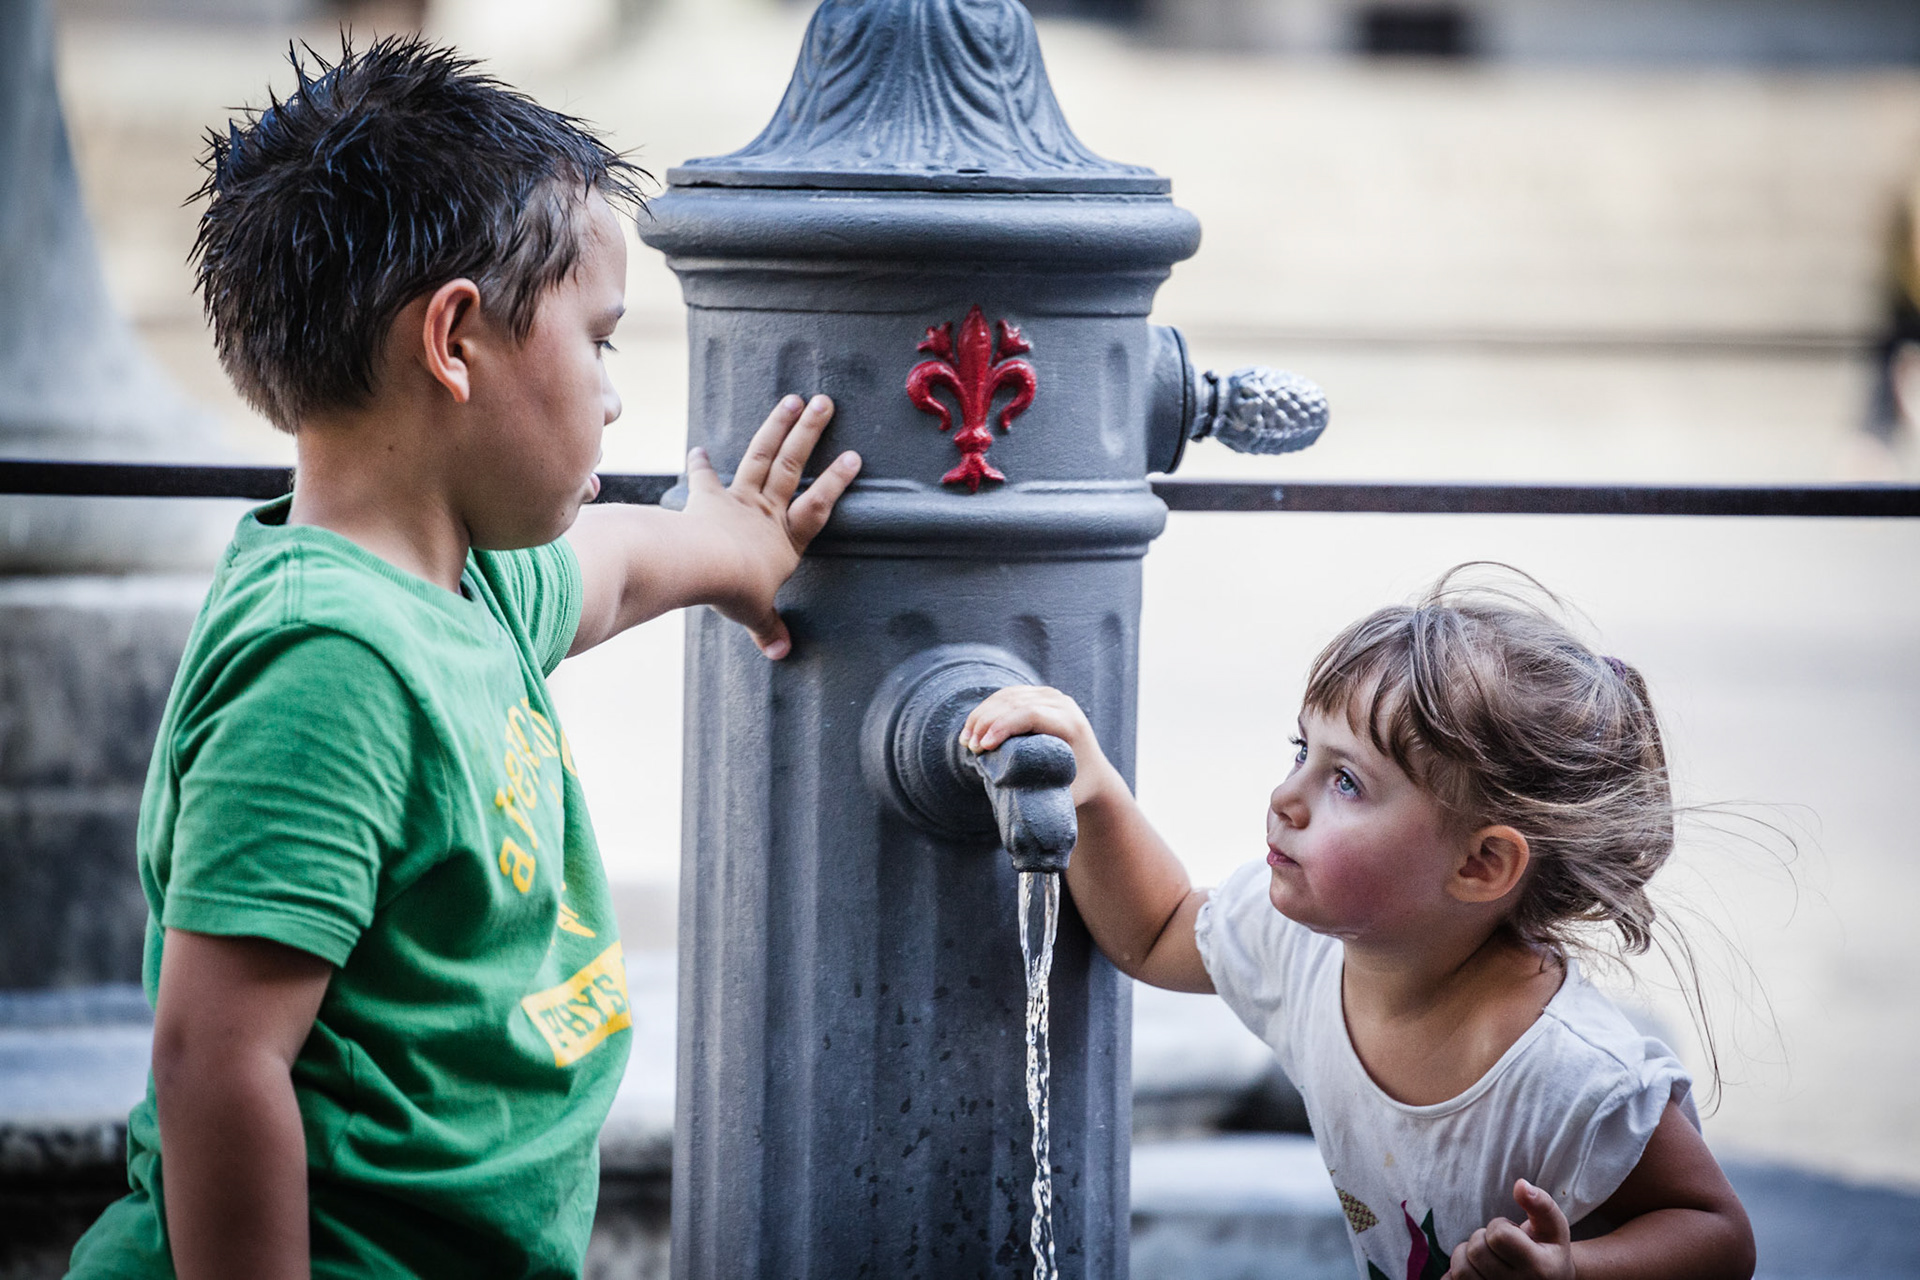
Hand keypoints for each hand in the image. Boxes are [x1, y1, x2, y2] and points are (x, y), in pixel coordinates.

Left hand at [683, 393, 860, 657]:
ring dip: (775, 426)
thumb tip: (782, 654)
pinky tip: (699, 448)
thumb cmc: (735, 589)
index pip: (819, 505)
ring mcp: (738, 500)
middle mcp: (766, 512)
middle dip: (809, 433)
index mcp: (786, 539)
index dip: (836, 482)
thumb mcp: (756, 613)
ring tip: (790, 399)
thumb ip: (769, 628)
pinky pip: (706, 479)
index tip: (853, 456)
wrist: (700, 566)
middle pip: (793, 465)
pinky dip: (701, 464)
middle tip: (824, 401)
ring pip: (761, 456)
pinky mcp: (707, 499)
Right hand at [961, 685, 1124, 809]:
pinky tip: (972, 728)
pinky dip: (986, 710)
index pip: (1031, 715)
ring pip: (1007, 697)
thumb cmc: (1078, 790)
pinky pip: (1006, 696)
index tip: (983, 747)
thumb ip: (1046, 803)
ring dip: (981, 716)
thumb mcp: (1066, 798)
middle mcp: (1063, 704)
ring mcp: (1051, 696)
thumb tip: (1017, 822)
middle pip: (1015, 702)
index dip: (1003, 726)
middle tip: (969, 747)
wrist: (1094, 772)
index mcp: (1072, 724)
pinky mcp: (1038, 695)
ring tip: (965, 741)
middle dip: (986, 723)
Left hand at [1447, 1180, 1574, 1279]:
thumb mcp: (1554, 1227)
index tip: (1512, 1233)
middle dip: (1482, 1239)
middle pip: (1476, 1250)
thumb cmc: (1549, 1250)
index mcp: (1541, 1269)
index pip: (1498, 1235)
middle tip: (1498, 1247)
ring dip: (1466, 1256)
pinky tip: (1474, 1272)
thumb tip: (1520, 1184)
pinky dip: (1453, 1274)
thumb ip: (1541, 1204)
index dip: (1499, 1226)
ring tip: (1485, 1258)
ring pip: (1460, 1269)